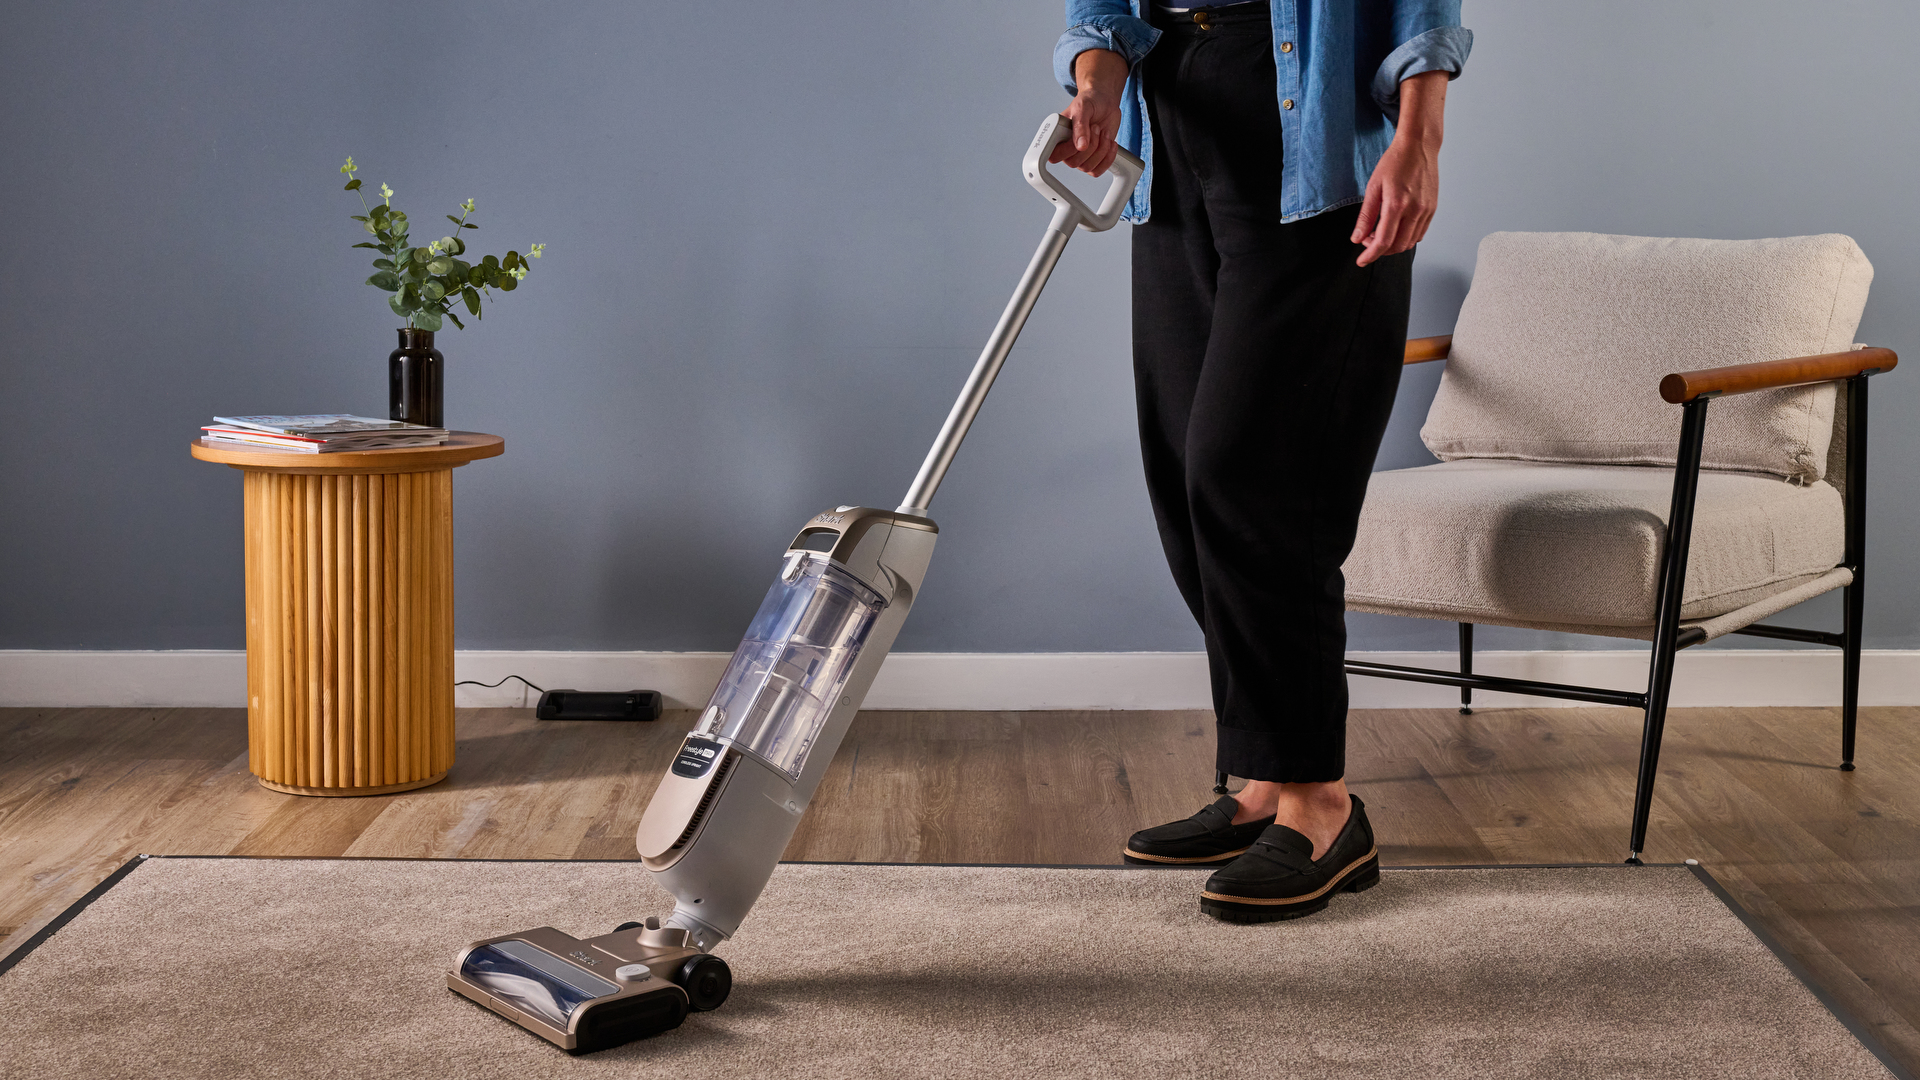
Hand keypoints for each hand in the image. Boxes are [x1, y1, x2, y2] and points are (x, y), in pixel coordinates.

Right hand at [1049, 49, 1128, 176]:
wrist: (1105, 102)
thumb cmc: (1090, 101)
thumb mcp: (1083, 107)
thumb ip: (1080, 126)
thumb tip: (1080, 147)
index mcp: (1057, 136)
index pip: (1054, 155)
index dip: (1066, 151)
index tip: (1077, 141)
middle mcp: (1066, 149)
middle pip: (1073, 163)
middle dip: (1090, 145)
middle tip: (1095, 127)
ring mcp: (1080, 156)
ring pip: (1087, 167)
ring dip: (1100, 150)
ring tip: (1102, 132)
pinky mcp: (1094, 160)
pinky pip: (1098, 170)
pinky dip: (1107, 158)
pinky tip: (1110, 143)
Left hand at [1352, 70, 1446, 266]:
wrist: (1418, 147)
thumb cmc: (1394, 162)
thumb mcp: (1373, 188)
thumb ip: (1366, 216)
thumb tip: (1357, 238)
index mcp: (1397, 204)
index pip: (1383, 241)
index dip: (1371, 255)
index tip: (1362, 261)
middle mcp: (1415, 210)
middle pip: (1397, 246)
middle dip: (1380, 250)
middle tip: (1368, 239)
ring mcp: (1426, 210)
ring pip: (1410, 242)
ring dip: (1393, 245)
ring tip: (1381, 232)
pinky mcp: (1433, 209)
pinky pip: (1420, 233)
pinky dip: (1406, 237)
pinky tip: (1396, 227)